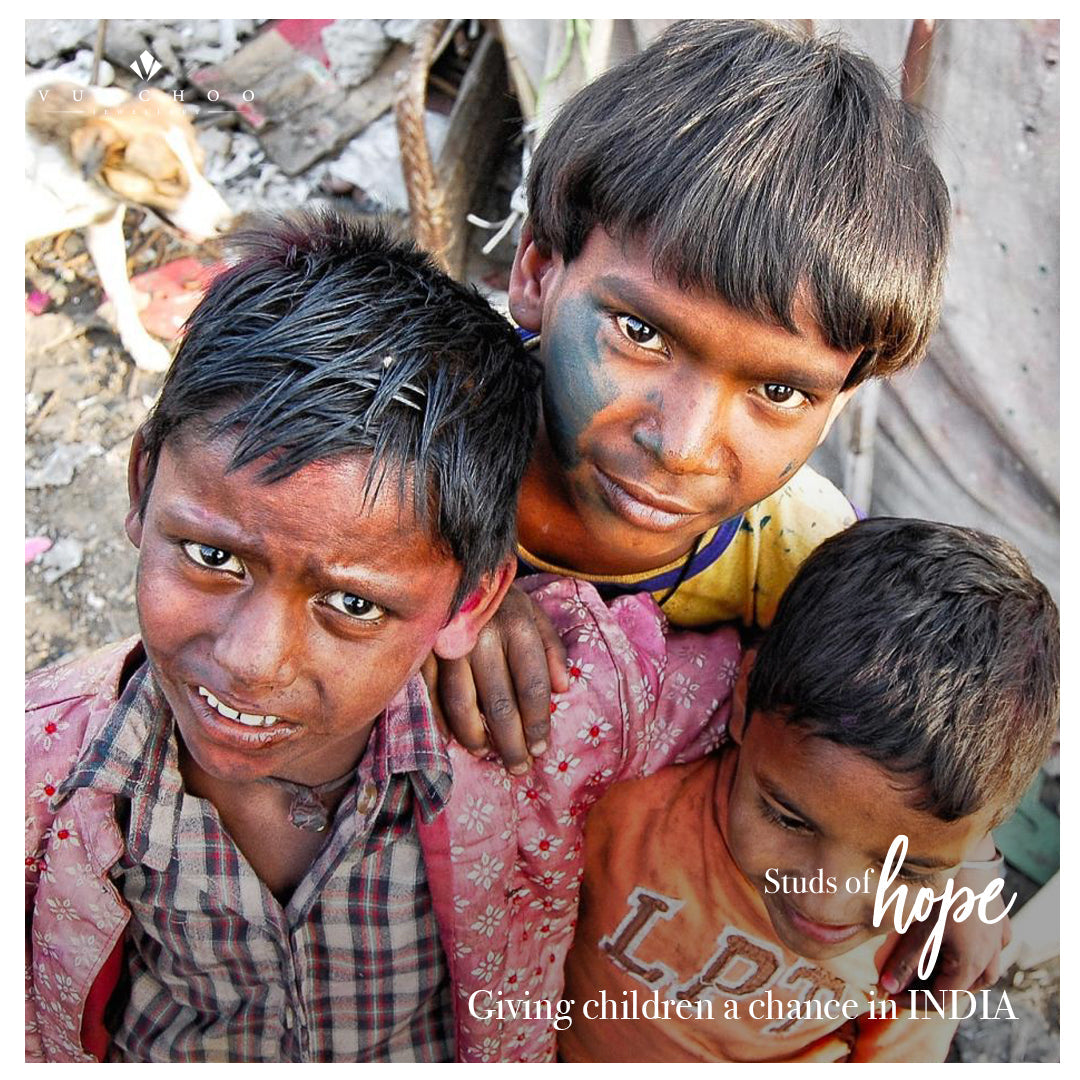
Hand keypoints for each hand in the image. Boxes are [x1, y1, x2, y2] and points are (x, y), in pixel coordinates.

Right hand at [425, 585, 568, 773]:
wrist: (459, 566)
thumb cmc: (503, 598)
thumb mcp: (536, 614)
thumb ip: (553, 650)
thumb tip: (564, 689)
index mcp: (519, 627)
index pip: (533, 686)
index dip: (538, 722)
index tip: (541, 748)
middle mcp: (486, 637)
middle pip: (500, 703)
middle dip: (511, 742)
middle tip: (518, 767)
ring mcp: (451, 643)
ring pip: (462, 703)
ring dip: (476, 736)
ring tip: (487, 754)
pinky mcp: (425, 648)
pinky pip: (432, 693)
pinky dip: (442, 720)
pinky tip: (454, 739)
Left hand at [877, 865, 1010, 995]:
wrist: (968, 855)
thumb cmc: (941, 892)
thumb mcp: (917, 929)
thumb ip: (903, 962)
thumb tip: (886, 988)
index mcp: (969, 967)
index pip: (939, 1000)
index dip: (911, 1002)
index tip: (888, 996)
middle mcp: (989, 959)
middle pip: (959, 990)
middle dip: (927, 990)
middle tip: (899, 982)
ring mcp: (998, 940)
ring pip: (978, 974)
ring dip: (951, 976)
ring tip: (923, 969)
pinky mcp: (1000, 922)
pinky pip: (989, 952)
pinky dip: (970, 957)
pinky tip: (954, 947)